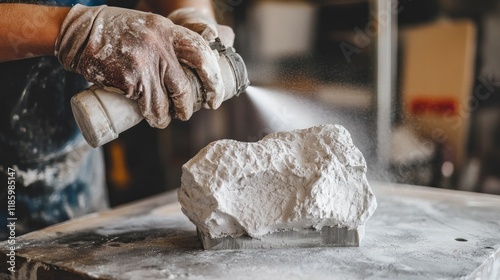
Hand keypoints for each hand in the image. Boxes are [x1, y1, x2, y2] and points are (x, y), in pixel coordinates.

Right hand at [54, 5, 224, 127]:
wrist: (78, 33)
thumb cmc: (115, 32)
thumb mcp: (148, 28)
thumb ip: (167, 42)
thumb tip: (190, 69)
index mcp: (166, 30)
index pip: (201, 54)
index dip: (213, 78)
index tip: (215, 95)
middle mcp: (158, 45)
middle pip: (185, 86)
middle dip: (189, 106)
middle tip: (188, 113)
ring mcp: (144, 63)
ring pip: (165, 102)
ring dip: (168, 116)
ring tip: (166, 119)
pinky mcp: (129, 80)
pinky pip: (146, 106)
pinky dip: (151, 116)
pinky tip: (152, 118)